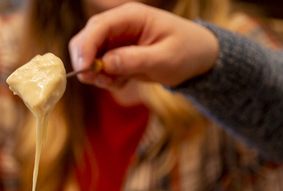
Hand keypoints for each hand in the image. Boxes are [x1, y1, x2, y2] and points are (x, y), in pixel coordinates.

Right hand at [68, 2, 218, 88]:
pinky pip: (98, 67)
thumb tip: (106, 63)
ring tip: (117, 82)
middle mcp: (119, 24)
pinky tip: (124, 81)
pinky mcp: (115, 53)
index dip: (86, 48)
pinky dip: (104, 78)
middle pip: (85, 39)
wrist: (198, 58)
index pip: (98, 27)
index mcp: (131, 16)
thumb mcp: (165, 58)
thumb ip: (135, 60)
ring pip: (88, 55)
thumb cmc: (187, 52)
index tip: (85, 71)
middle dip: (86, 62)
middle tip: (99, 81)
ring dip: (96, 73)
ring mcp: (116, 39)